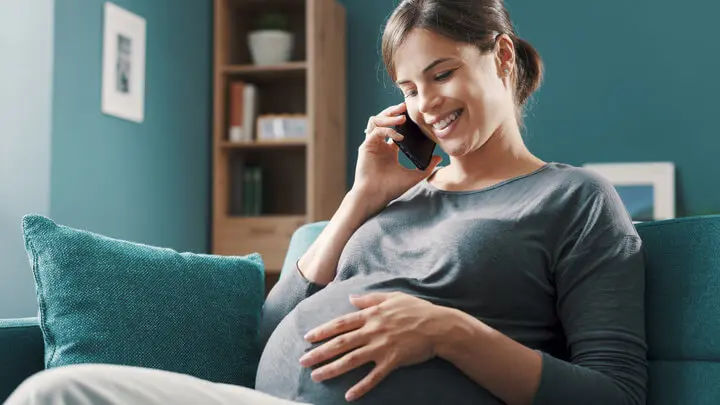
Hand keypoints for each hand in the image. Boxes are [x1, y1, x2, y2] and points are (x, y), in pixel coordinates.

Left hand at [298, 292, 449, 400]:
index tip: (307, 338)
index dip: (322, 331)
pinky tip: (349, 395)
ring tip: (317, 376)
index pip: (341, 323)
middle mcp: (373, 330)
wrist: (439, 326)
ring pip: (352, 359)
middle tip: (302, 362)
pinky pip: (374, 376)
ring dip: (332, 369)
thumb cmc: (417, 310)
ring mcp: (382, 346)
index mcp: (371, 315)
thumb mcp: (393, 297)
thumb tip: (351, 298)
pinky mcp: (393, 360)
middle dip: (320, 352)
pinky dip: (361, 386)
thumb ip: (370, 299)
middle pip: (341, 343)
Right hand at [352, 103, 441, 215]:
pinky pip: (376, 131)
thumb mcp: (414, 176)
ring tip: (401, 118)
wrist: (375, 197)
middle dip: (393, 111)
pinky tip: (398, 137)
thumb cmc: (391, 188)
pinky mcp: (365, 146)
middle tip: (406, 106)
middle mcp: (379, 144)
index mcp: (389, 149)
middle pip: (383, 119)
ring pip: (376, 121)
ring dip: (388, 117)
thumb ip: (427, 167)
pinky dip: (387, 131)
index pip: (394, 128)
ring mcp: (371, 144)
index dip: (402, 119)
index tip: (413, 114)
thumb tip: (440, 157)